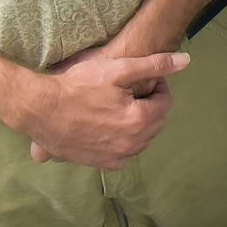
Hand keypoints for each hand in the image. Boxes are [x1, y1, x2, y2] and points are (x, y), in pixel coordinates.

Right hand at [28, 23, 176, 159]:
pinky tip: (111, 128)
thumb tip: (186, 62)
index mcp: (139, 120)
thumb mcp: (118, 69)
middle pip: (155, 123)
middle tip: (132, 92)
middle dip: (150, 106)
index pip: (164, 103)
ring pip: (141, 140)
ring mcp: (114, 157)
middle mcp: (130, 144)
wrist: (40, 109)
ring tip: (121, 107)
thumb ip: (155, 66)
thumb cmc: (79, 86)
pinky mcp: (98, 163)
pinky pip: (122, 155)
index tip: (142, 79)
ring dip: (138, 124)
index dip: (157, 87)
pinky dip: (123, 142)